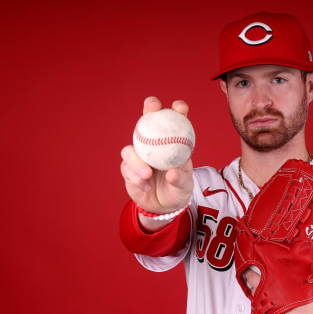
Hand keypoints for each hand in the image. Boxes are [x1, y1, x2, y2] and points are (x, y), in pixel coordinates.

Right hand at [120, 97, 193, 225]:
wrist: (164, 206)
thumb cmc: (178, 189)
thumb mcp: (184, 186)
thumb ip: (180, 178)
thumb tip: (172, 172)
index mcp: (171, 142)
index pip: (175, 121)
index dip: (177, 109)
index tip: (180, 108)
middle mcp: (153, 143)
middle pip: (148, 119)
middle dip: (150, 107)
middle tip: (152, 109)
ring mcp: (138, 154)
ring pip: (130, 149)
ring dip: (138, 160)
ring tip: (148, 174)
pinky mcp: (128, 168)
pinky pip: (127, 169)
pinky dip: (136, 178)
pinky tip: (146, 186)